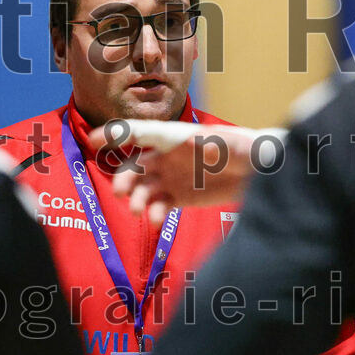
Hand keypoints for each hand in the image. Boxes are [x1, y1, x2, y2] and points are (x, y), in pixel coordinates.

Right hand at [89, 120, 282, 224]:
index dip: (115, 134)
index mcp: (177, 137)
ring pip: (143, 187)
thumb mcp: (235, 145)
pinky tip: (156, 220)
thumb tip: (193, 142)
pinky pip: (158, 205)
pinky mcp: (179, 197)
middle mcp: (169, 156)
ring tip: (140, 212)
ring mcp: (172, 177)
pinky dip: (153, 213)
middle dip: (125, 177)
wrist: (262, 172)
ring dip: (136, 198)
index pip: (141, 133)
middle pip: (136, 165)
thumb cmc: (249, 149)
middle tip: (123, 194)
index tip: (92, 139)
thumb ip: (217, 144)